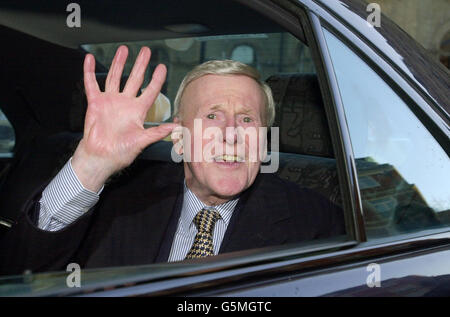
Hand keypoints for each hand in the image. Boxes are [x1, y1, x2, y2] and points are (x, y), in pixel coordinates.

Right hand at [72, 46, 177, 191]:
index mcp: (137, 111)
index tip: (162, 67)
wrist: (101, 157)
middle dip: (140, 65)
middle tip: (146, 51)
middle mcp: (125, 103)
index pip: (150, 91)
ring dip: (119, 63)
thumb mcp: (143, 141)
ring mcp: (110, 101)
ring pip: (115, 77)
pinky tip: (89, 59)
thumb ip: (158, 132)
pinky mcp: (95, 103)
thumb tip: (177, 127)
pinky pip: (91, 84)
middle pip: (134, 79)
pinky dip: (89, 71)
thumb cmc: (121, 152)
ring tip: (124, 49)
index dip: (156, 79)